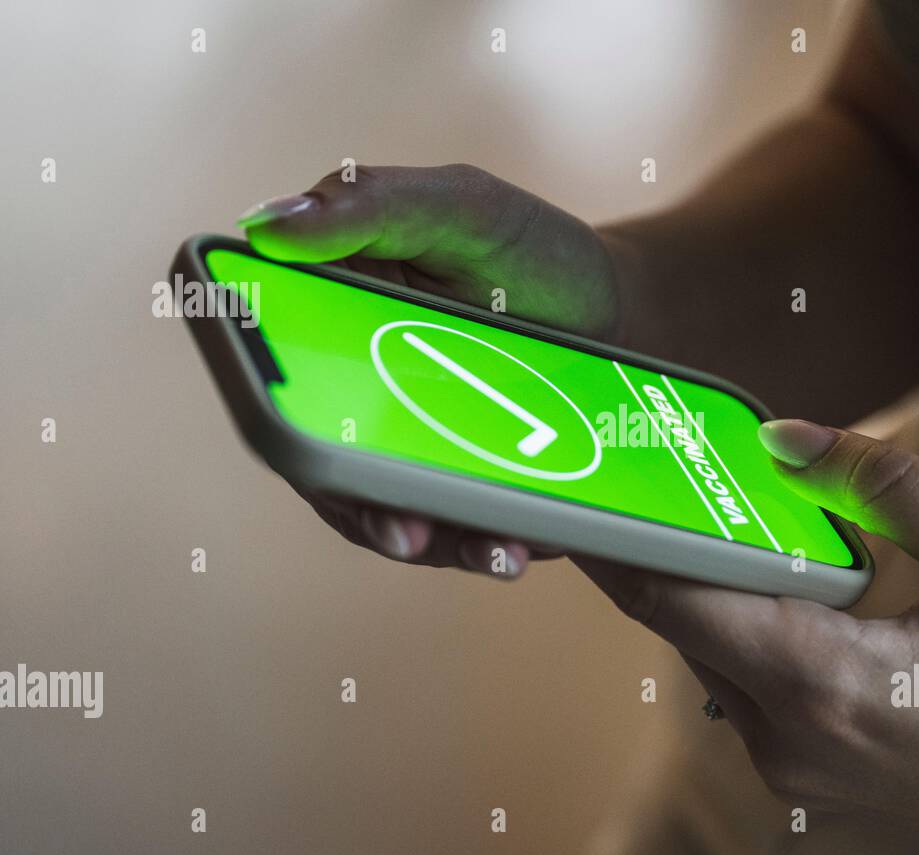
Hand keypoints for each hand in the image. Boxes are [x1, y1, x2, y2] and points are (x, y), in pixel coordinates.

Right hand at [238, 164, 621, 576]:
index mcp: (327, 319)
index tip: (322, 471)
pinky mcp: (460, 480)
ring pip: (395, 509)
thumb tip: (265, 224)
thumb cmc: (531, 248)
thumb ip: (369, 206)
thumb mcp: (460, 206)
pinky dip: (486, 539)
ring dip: (438, 542)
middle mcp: (355, 392)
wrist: (622, 308)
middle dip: (369, 513)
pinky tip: (528, 544)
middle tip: (414, 537)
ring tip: (499, 553)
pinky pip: (456, 524)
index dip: (284, 435)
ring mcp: (409, 443)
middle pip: (332, 471)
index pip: (276, 389)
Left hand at [578, 419, 918, 854]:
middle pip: (686, 621)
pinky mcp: (814, 776)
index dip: (622, 534)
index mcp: (829, 686)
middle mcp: (790, 741)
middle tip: (668, 468)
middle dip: (673, 542)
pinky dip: (757, 625)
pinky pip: (753, 684)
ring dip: (722, 582)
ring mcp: (797, 770)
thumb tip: (789, 438)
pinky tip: (799, 582)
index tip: (589, 481)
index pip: (677, 597)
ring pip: (716, 652)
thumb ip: (887, 486)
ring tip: (743, 513)